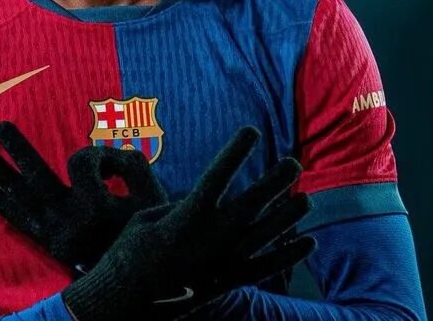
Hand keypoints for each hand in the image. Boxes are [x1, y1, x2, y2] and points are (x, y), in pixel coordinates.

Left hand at [0, 121, 167, 269]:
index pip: (82, 163)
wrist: (145, 272)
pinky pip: (19, 220)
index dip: (97, 157)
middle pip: (39, 180)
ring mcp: (56, 236)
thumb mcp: (149, 188)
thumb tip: (95, 161)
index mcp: (97, 209)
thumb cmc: (149, 223)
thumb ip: (125, 162)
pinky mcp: (49, 244)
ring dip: (1, 176)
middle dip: (19, 151)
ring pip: (23, 200)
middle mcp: (71, 224)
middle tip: (0, 126)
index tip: (112, 173)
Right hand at [62, 127, 314, 320]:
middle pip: (251, 204)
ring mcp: (222, 263)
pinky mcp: (226, 283)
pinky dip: (288, 254)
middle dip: (274, 181)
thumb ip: (178, 206)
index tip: (251, 130)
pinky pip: (265, 268)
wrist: (124, 304)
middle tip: (293, 163)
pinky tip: (308, 242)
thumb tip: (200, 200)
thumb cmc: (128, 254)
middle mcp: (210, 238)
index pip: (217, 175)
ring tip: (305, 198)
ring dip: (288, 216)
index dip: (235, 151)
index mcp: (186, 216)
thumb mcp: (146, 219)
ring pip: (265, 235)